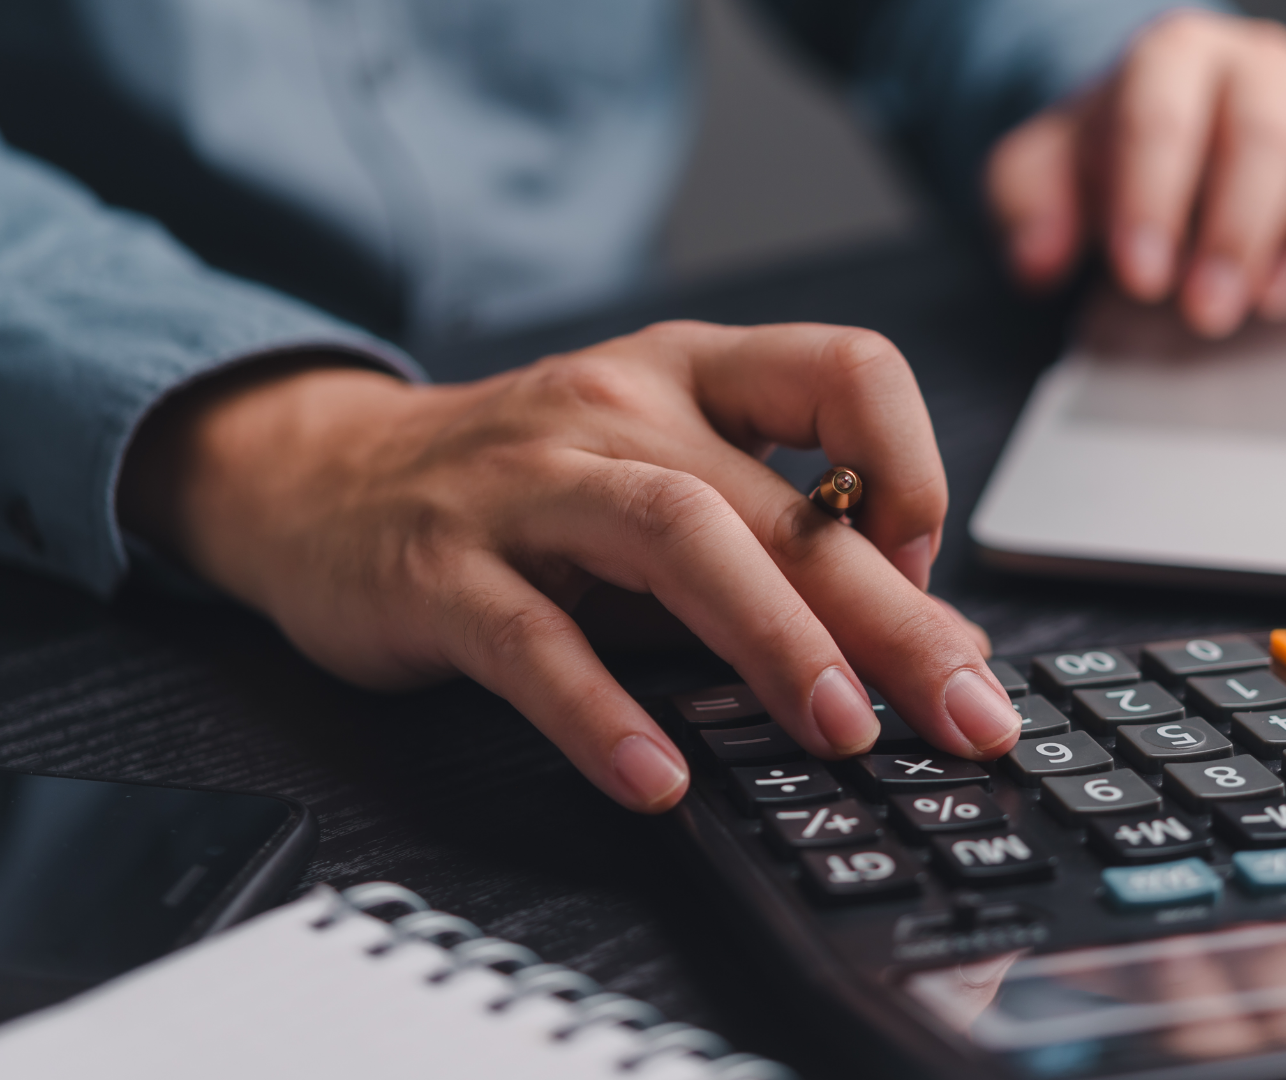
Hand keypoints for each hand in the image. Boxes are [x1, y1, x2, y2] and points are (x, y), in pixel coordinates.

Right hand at [118, 323, 1018, 812]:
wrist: (319, 478)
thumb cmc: (520, 491)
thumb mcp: (655, 486)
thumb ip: (774, 552)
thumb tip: (928, 646)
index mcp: (688, 375)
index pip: (844, 372)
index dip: (911, 471)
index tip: (927, 578)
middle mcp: (616, 407)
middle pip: (774, 500)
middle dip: (889, 614)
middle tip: (966, 711)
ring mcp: (524, 483)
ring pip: (671, 537)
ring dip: (772, 638)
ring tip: (840, 730)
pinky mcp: (440, 568)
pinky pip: (532, 638)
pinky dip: (602, 712)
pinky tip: (657, 778)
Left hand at [986, 11, 1285, 337]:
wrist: (1152, 131)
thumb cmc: (1102, 154)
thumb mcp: (1037, 172)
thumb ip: (1025, 206)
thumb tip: (1037, 260)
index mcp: (1171, 55)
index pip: (1164, 116)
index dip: (1153, 199)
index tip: (1140, 276)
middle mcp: (1255, 66)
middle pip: (1263, 134)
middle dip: (1235, 231)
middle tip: (1204, 311)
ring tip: (1267, 304)